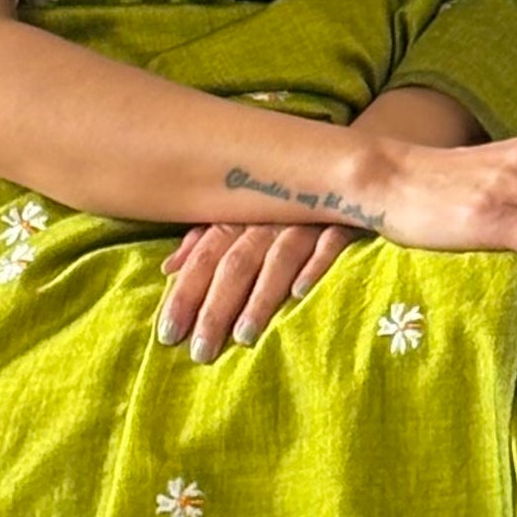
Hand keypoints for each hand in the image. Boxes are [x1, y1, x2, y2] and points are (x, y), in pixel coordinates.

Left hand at [157, 220, 366, 361]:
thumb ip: (206, 240)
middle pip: (235, 265)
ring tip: (244, 337)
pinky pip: (329, 243)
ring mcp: (306, 220)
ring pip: (276, 259)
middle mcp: (267, 218)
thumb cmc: (287, 199)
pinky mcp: (345, 220)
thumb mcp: (243, 214)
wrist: (347, 165)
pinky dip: (314, 265)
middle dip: (215, 308)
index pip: (204, 259)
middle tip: (201, 351)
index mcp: (239, 217)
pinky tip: (300, 293)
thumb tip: (169, 268)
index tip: (168, 334)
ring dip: (260, 298)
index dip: (185, 295)